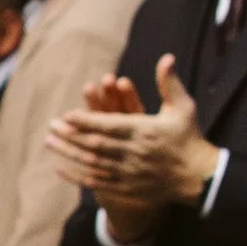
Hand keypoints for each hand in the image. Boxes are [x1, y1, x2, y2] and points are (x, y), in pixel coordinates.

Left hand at [46, 52, 215, 240]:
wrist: (198, 177)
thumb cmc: (189, 138)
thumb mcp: (184, 107)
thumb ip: (170, 84)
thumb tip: (166, 58)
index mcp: (145, 131)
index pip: (110, 125)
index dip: (87, 121)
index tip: (67, 115)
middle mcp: (133, 153)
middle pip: (95, 144)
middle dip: (70, 135)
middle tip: (51, 126)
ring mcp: (128, 172)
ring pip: (91, 163)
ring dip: (68, 153)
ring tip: (49, 142)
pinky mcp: (126, 188)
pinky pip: (96, 182)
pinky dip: (76, 176)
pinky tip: (59, 167)